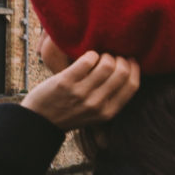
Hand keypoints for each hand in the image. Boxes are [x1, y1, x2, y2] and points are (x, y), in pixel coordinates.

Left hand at [22, 49, 140, 130]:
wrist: (40, 120)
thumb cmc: (70, 112)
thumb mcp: (95, 115)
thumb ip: (111, 100)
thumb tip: (129, 73)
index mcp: (107, 113)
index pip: (132, 86)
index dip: (134, 69)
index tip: (130, 60)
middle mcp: (96, 104)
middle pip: (122, 72)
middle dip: (120, 59)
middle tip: (112, 57)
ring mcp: (80, 93)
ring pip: (106, 64)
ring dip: (104, 55)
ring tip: (98, 57)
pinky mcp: (65, 82)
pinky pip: (87, 60)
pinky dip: (90, 54)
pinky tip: (86, 56)